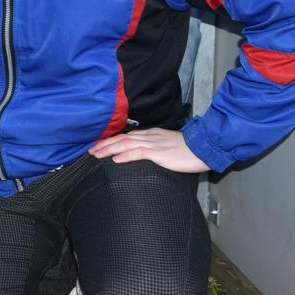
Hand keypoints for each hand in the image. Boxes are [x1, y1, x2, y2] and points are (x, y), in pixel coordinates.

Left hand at [89, 127, 208, 173]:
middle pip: (122, 138)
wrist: (203, 147)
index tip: (99, 146)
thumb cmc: (189, 150)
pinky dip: (125, 155)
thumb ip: (156, 149)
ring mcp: (153, 144)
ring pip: (126, 144)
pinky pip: (139, 153)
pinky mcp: (159, 153)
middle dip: (105, 144)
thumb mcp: (168, 146)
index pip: (127, 136)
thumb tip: (146, 156)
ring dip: (109, 149)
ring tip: (96, 155)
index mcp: (151, 135)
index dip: (112, 141)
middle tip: (91, 150)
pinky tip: (116, 160)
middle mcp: (149, 137)